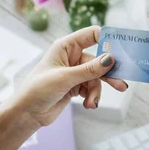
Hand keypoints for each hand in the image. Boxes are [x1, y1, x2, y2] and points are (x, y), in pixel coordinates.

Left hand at [11, 26, 127, 126]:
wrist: (26, 114)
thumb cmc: (38, 90)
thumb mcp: (65, 78)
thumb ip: (90, 69)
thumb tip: (111, 59)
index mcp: (66, 46)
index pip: (92, 35)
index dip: (107, 40)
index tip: (122, 51)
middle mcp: (72, 56)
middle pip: (99, 60)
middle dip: (108, 74)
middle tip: (122, 85)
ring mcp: (75, 71)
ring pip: (97, 77)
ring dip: (96, 91)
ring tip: (92, 103)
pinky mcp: (76, 85)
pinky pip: (92, 88)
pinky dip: (92, 97)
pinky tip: (88, 105)